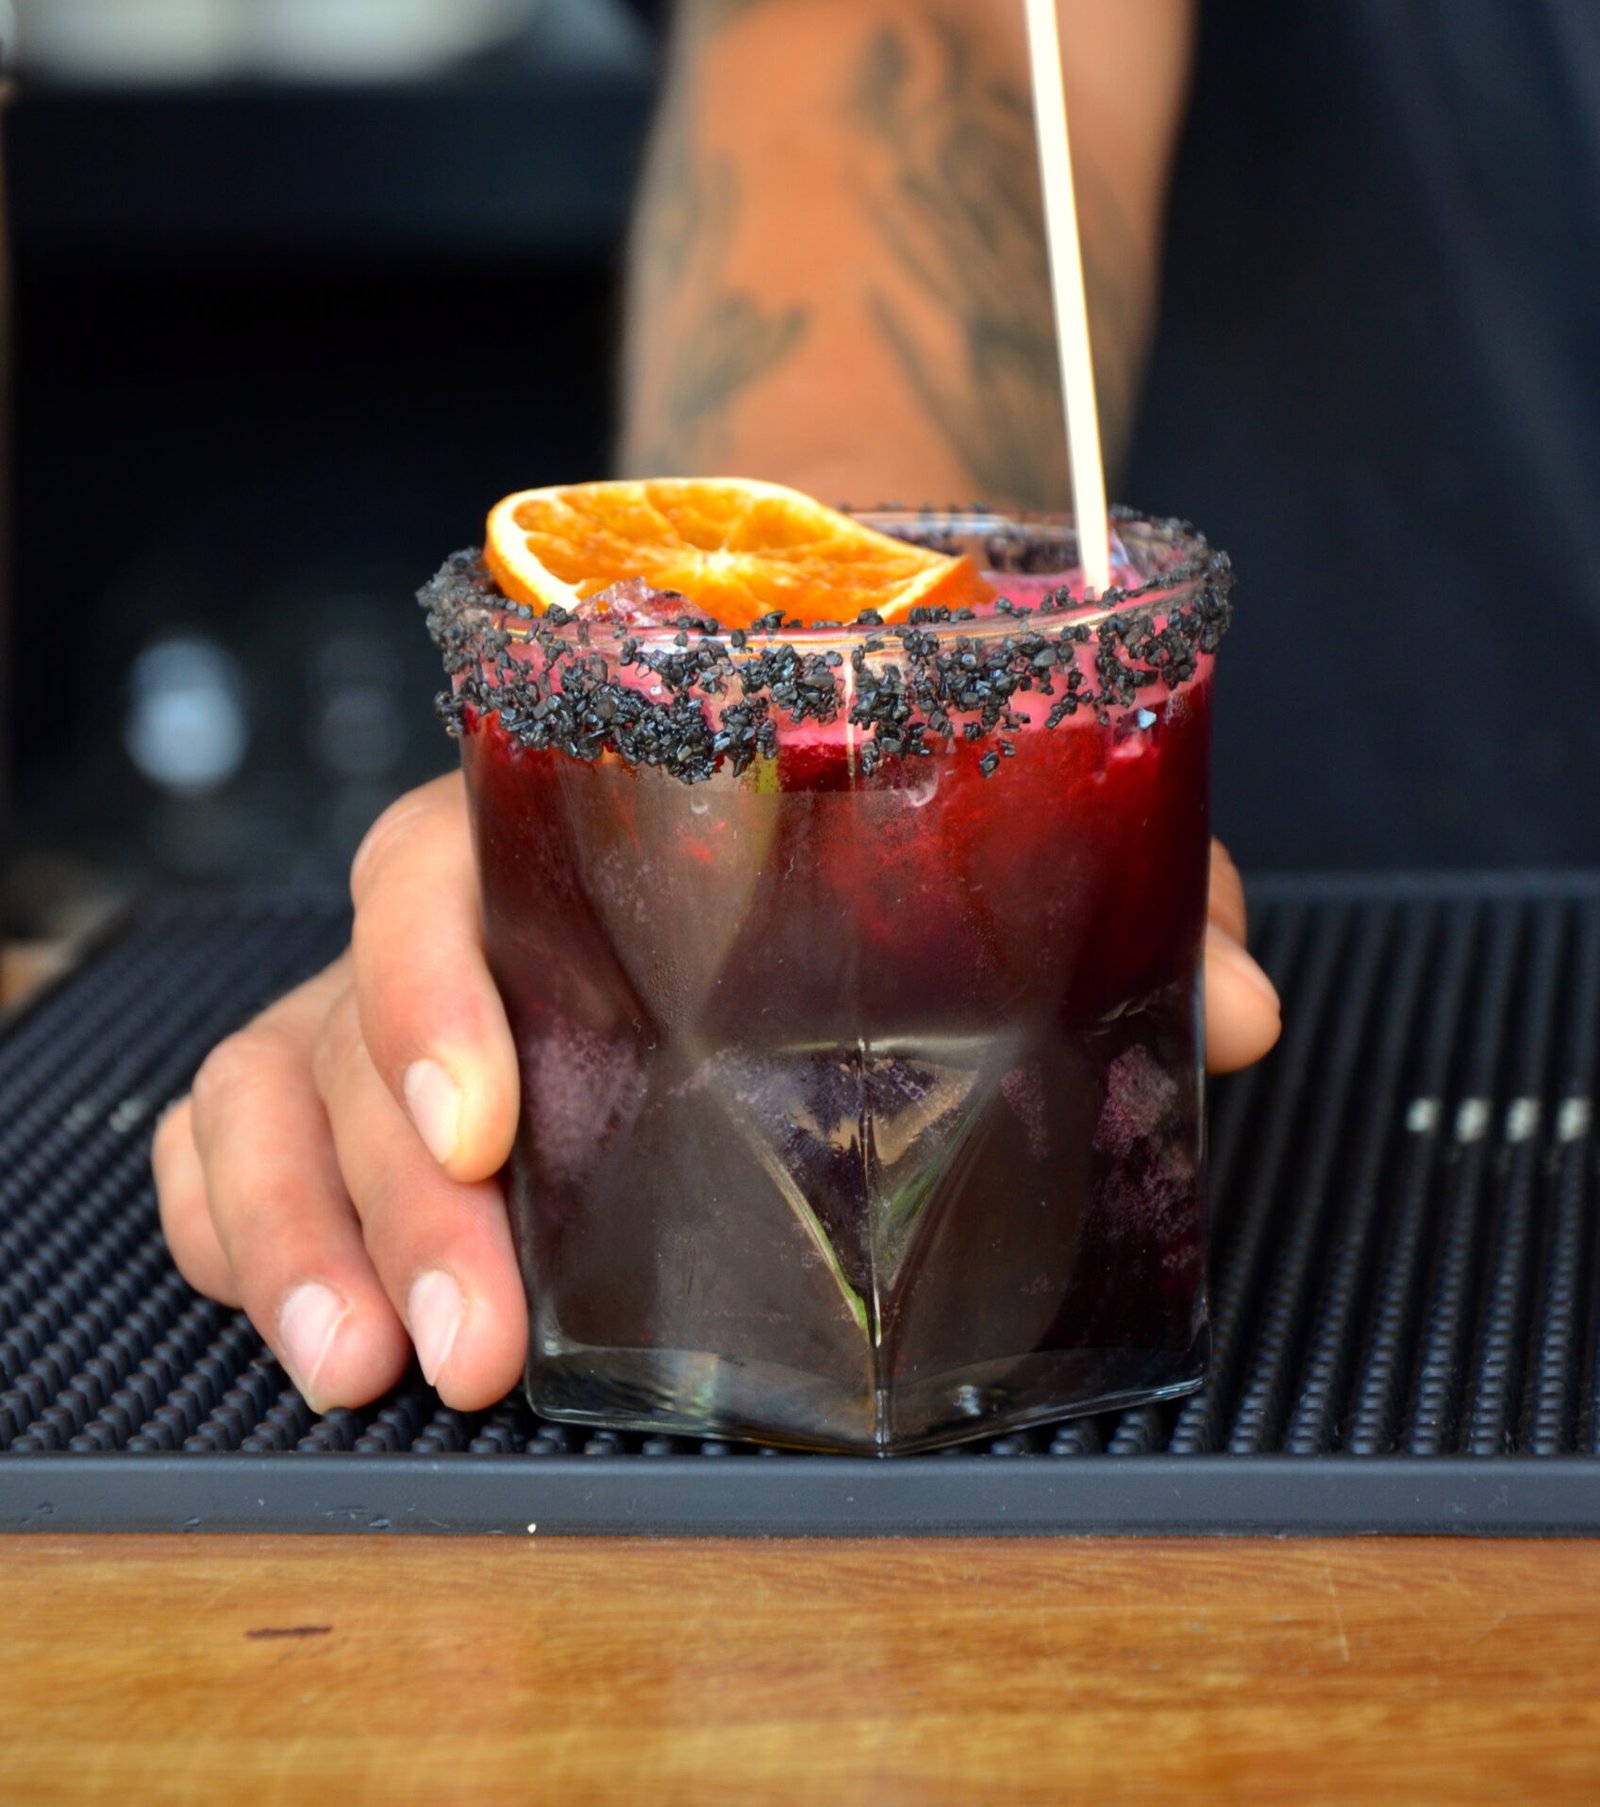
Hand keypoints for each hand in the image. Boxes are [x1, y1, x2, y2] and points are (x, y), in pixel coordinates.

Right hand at [154, 775, 1280, 1413]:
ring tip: (364, 1378)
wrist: (758, 730)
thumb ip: (1114, 886)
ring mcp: (379, 999)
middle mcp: (449, 904)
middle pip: (341, 1021)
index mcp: (559, 815)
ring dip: (291, 1237)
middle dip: (387, 1198)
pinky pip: (223, 1135)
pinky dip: (229, 1227)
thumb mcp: (982, 834)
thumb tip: (1238, 1004)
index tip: (492, 1128)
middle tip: (472, 1353)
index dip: (438, 996)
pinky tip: (299, 1324)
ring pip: (262, 1088)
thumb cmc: (849, 800)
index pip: (442, 873)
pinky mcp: (344, 1084)